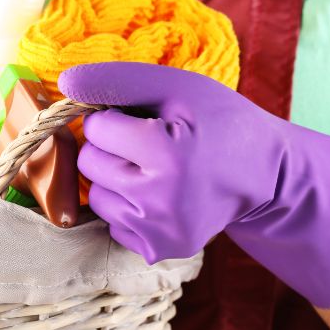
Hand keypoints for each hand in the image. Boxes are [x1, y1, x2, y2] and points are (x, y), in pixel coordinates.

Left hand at [59, 62, 329, 307]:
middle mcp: (159, 201)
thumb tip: (64, 82)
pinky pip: (112, 222)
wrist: (264, 176)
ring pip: (96, 195)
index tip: (146, 121)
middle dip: (110, 148)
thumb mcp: (177, 86)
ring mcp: (158, 232)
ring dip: (114, 178)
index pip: (95, 128)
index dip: (115, 118)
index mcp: (167, 154)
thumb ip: (118, 79)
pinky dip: (127, 206)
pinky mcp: (158, 250)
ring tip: (154, 170)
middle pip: (88, 164)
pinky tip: (159, 196)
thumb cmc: (219, 122)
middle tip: (149, 144)